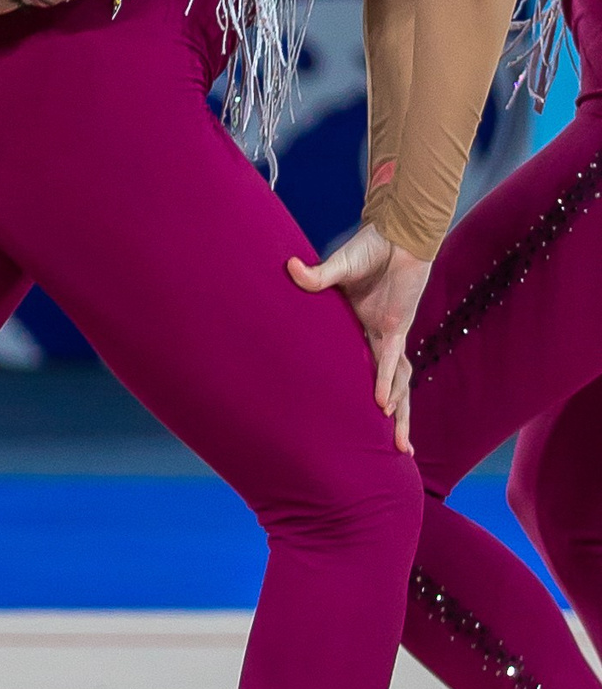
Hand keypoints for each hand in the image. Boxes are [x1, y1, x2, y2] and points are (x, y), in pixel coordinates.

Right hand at [288, 224, 429, 452]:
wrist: (398, 235)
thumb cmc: (371, 248)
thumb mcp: (338, 267)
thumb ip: (315, 277)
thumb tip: (288, 268)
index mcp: (362, 330)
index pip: (367, 369)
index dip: (370, 393)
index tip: (368, 420)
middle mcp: (378, 338)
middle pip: (391, 386)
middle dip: (397, 421)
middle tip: (399, 453)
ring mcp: (389, 334)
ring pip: (397, 382)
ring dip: (399, 414)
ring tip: (399, 446)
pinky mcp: (396, 326)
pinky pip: (388, 362)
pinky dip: (384, 383)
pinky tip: (382, 407)